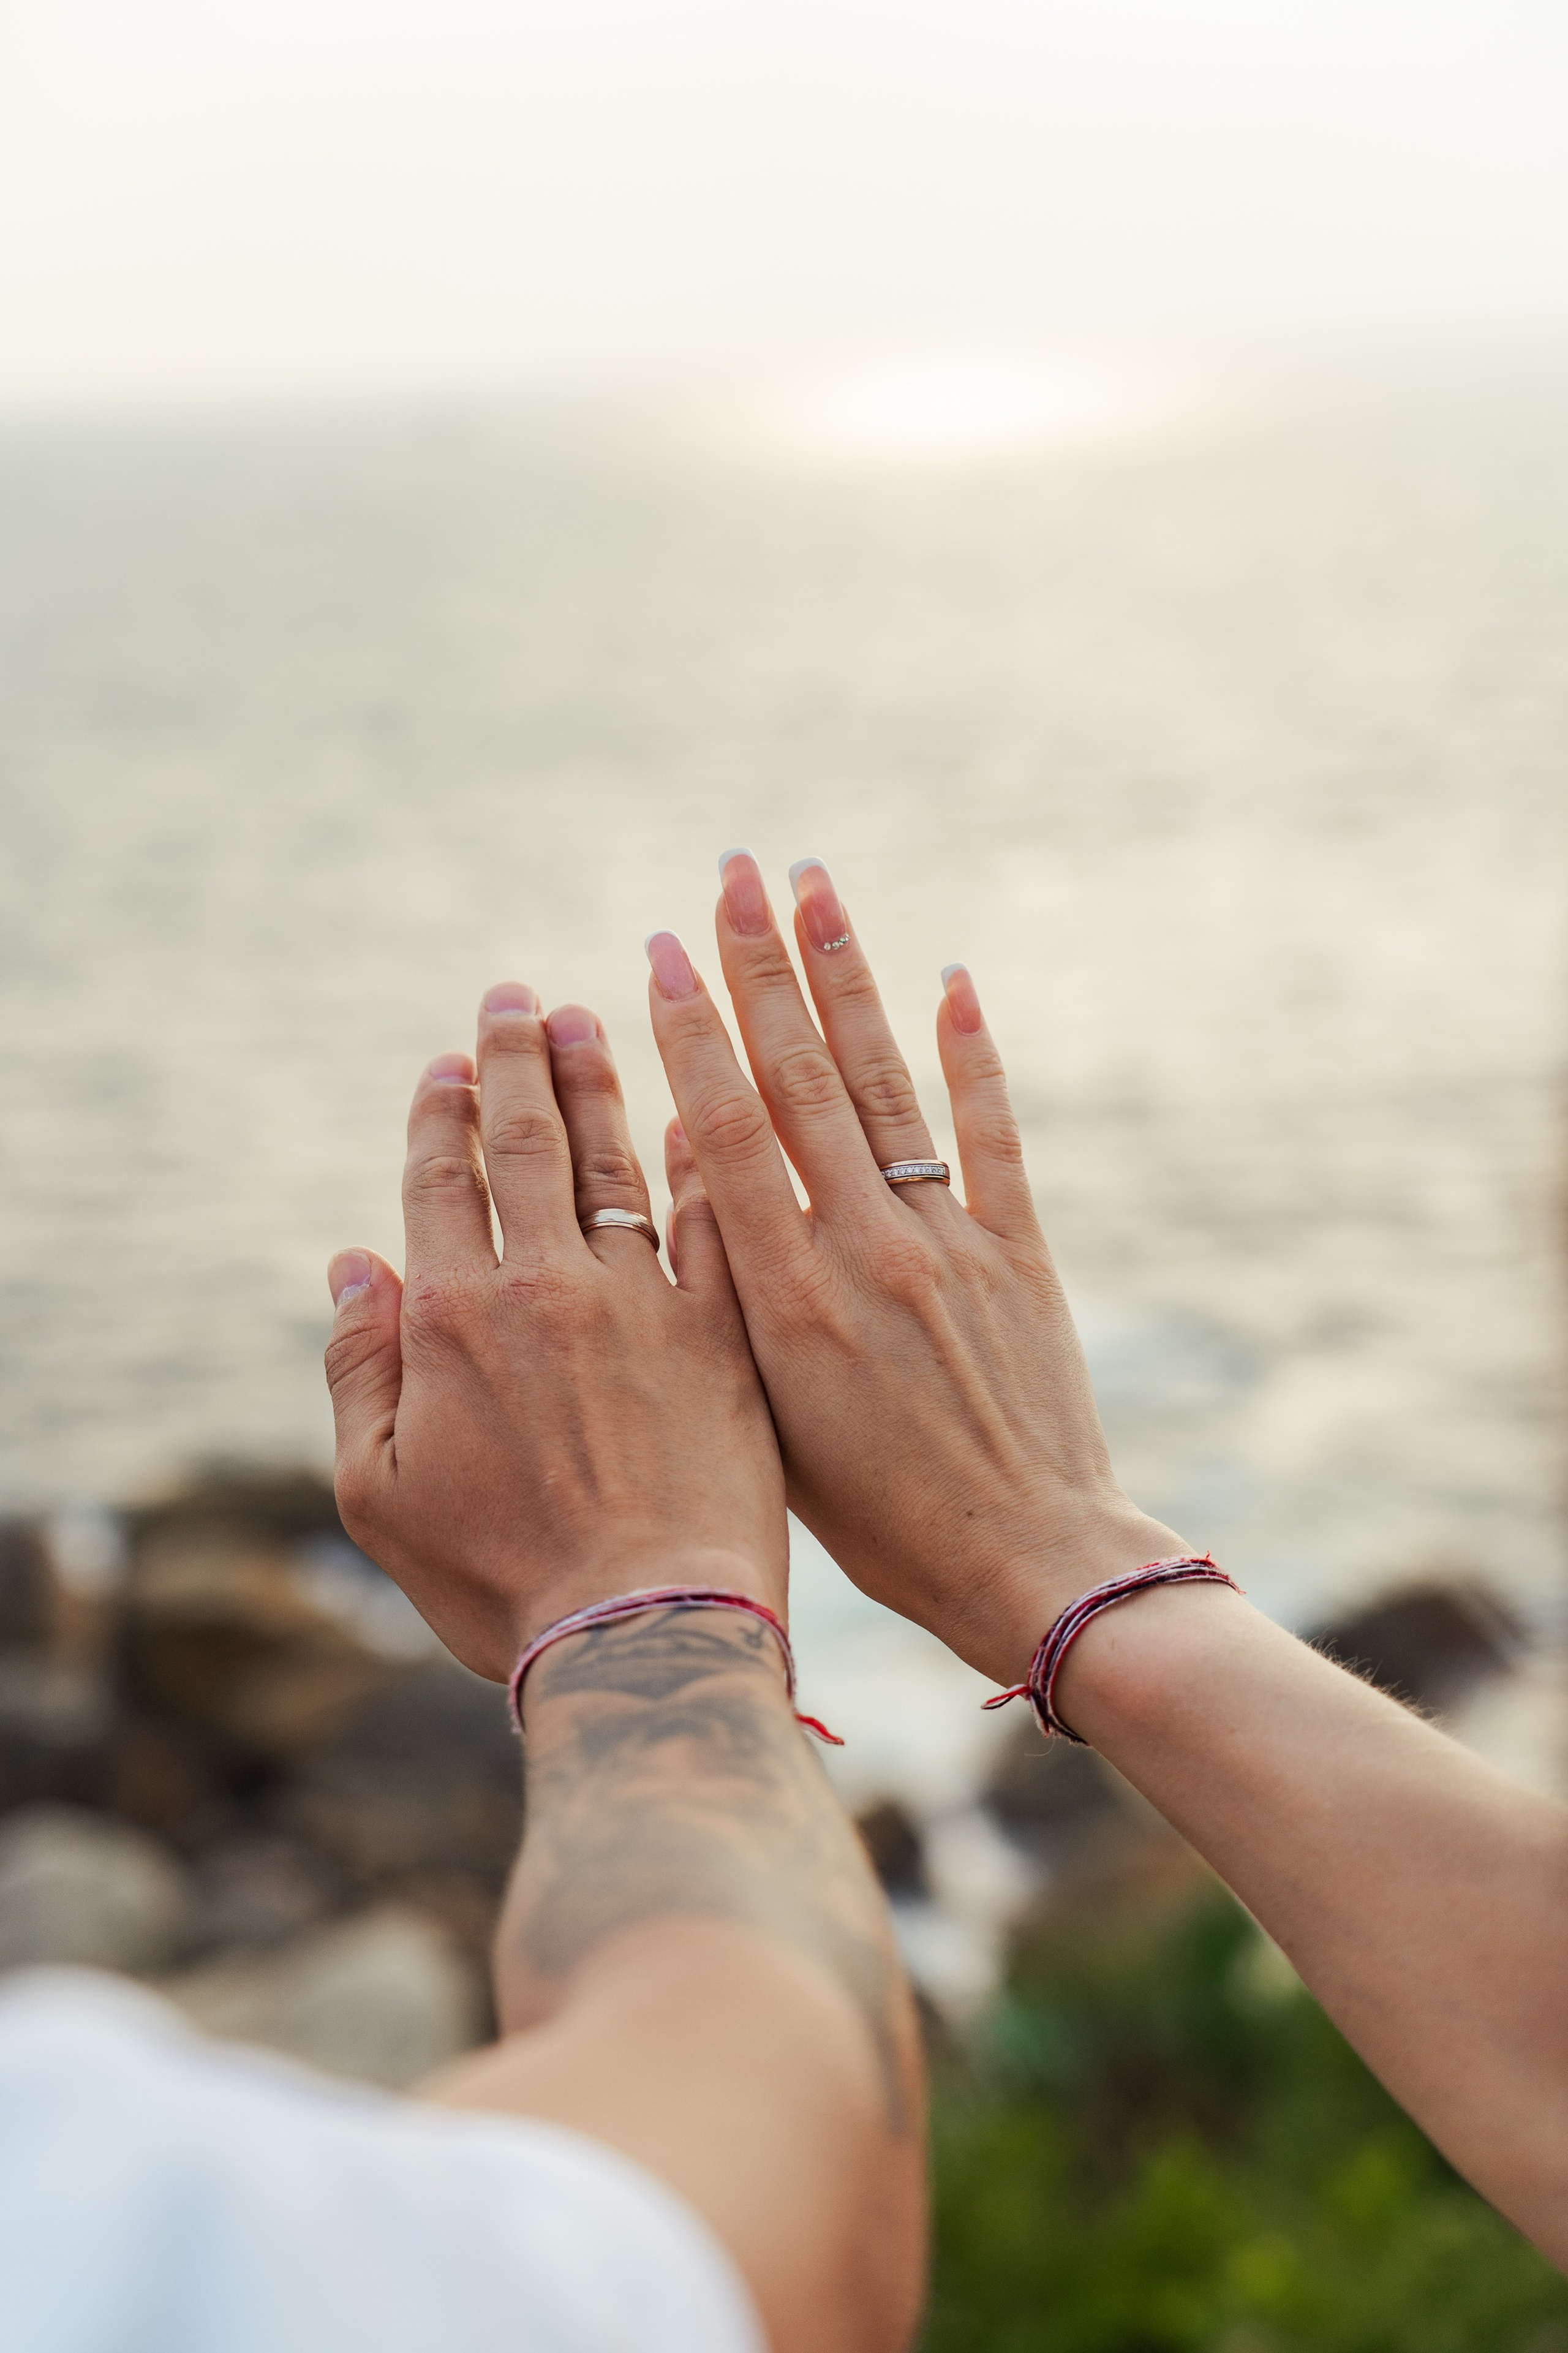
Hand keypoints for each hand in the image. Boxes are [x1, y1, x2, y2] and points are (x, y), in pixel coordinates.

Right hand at [324, 987, 787, 1682]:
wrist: (648, 1635)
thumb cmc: (502, 1585)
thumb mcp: (379, 1496)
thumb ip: (357, 1371)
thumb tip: (352, 1264)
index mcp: (454, 1319)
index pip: (442, 1180)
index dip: (442, 1110)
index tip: (451, 1056)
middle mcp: (548, 1288)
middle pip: (526, 1145)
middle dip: (518, 1061)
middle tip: (522, 999)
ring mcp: (645, 1304)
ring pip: (616, 1161)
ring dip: (599, 1084)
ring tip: (593, 1020)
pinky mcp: (726, 1334)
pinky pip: (710, 1223)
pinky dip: (697, 1163)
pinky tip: (696, 1118)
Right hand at [644, 856, 1184, 1687]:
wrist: (1026, 1564)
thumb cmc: (874, 1526)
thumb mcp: (765, 1423)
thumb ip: (719, 1305)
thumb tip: (673, 1190)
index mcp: (785, 1299)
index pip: (724, 1132)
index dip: (690, 1033)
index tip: (663, 947)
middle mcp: (864, 1251)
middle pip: (801, 1080)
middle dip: (761, 968)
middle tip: (734, 871)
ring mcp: (948, 1244)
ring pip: (887, 1085)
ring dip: (850, 978)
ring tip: (816, 887)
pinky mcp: (1022, 1256)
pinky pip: (994, 1135)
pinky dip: (975, 1056)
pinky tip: (955, 980)